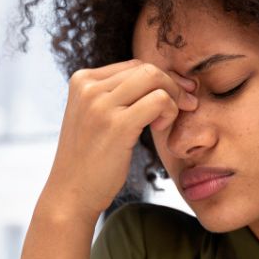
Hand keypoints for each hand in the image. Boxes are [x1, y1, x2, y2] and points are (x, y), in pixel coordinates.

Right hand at [44, 60, 197, 220]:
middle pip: (146, 69)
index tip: (178, 95)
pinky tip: (160, 128)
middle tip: (187, 104)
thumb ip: (117, 95)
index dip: (161, 78)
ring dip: (174, 98)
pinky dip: (169, 111)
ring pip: (155, 79)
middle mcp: (89, 87)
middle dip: (173, 85)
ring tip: (166, 122)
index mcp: (82, 80)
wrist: (72, 193)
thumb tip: (161, 77)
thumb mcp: (95, 117)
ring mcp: (101, 104)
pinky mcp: (117, 124)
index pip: (133, 65)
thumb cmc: (90, 159)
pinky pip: (159, 100)